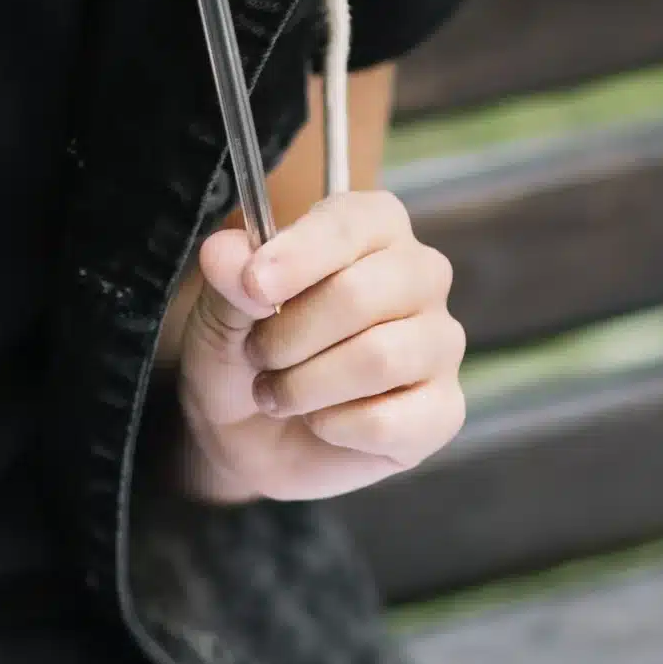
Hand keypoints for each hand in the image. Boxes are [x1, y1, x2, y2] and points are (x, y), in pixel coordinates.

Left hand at [175, 189, 467, 502]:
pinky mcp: (442, 409)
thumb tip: (231, 259)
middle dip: (290, 336)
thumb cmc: (246, 356)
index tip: (254, 286)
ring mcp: (439, 343)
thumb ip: (229, 278)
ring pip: (378, 359)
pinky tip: (320, 422)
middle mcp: (420, 276)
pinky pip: (388, 421)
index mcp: (373, 228)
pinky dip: (333, 427)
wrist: (248, 437)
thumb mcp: (219, 311)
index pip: (350, 225)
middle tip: (258, 356)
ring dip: (305, 385)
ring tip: (278, 393)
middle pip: (361, 294)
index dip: (297, 256)